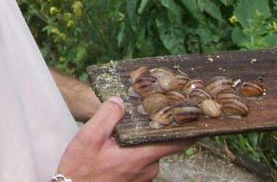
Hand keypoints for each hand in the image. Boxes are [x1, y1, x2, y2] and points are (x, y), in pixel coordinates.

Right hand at [56, 96, 188, 181]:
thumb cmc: (81, 169)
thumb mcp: (89, 137)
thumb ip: (107, 116)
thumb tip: (120, 102)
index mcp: (141, 157)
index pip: (175, 142)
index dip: (187, 129)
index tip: (195, 116)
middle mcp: (147, 169)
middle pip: (158, 142)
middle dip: (150, 128)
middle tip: (142, 111)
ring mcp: (142, 178)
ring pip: (147, 151)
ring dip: (138, 141)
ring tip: (120, 131)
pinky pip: (140, 161)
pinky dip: (132, 152)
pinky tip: (115, 147)